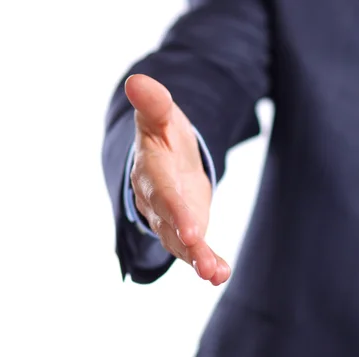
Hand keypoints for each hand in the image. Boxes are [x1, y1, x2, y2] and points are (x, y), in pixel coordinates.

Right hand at [125, 74, 229, 285]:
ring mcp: (170, 218)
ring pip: (180, 243)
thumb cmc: (164, 134)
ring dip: (198, 259)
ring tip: (215, 275)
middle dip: (186, 241)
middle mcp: (157, 201)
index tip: (192, 230)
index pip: (162, 192)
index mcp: (151, 172)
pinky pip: (194, 249)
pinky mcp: (186, 228)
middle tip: (203, 261)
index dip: (175, 210)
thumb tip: (137, 80)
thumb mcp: (162, 116)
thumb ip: (154, 103)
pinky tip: (221, 274)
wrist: (165, 158)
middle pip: (169, 223)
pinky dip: (207, 261)